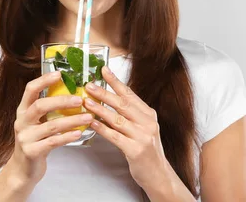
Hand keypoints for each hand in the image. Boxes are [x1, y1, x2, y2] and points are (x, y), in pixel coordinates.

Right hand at [8, 71, 93, 186]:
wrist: (23, 169)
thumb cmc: (35, 141)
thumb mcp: (37, 122)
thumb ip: (48, 109)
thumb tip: (73, 93)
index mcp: (23, 110)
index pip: (30, 89)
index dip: (44, 80)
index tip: (59, 73)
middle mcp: (21, 121)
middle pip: (40, 106)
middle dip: (62, 101)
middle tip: (80, 99)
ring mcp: (25, 137)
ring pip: (51, 125)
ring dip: (72, 120)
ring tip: (87, 117)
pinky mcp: (31, 152)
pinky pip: (53, 142)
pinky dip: (67, 136)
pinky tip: (79, 133)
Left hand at [83, 66, 173, 191]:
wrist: (159, 175)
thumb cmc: (145, 149)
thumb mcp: (142, 127)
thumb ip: (129, 114)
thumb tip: (107, 98)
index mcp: (148, 114)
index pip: (130, 94)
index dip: (115, 81)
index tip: (103, 70)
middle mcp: (148, 122)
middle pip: (122, 104)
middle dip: (104, 93)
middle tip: (89, 85)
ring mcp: (143, 136)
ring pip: (117, 119)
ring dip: (100, 109)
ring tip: (86, 102)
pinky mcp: (136, 150)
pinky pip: (115, 136)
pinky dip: (102, 129)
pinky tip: (92, 123)